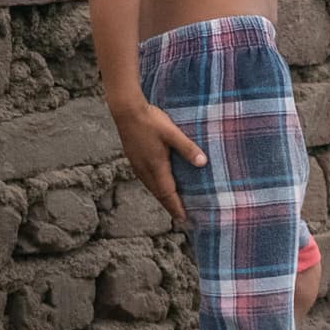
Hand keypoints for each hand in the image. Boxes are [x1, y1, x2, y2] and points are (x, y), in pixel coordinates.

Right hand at [110, 93, 203, 216]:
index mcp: (155, 166)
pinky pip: (145, 179)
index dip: (175, 206)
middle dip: (169, 206)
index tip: (183, 218)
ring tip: (170, 203)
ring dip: (161, 197)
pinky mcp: (133, 158)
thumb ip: (188, 148)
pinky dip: (154, 187)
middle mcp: (144, 169)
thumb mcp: (173, 133)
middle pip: (158, 194)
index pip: (167, 193)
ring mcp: (137, 164)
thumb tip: (203, 163)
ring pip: (150, 187)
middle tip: (179, 216)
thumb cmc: (150, 120)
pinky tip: (157, 183)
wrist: (126, 110)